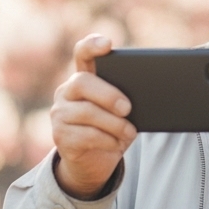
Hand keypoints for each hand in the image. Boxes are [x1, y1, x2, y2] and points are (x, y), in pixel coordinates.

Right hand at [50, 34, 136, 198]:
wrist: (93, 164)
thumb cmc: (112, 130)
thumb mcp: (121, 112)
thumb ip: (126, 98)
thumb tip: (149, 94)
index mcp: (84, 78)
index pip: (82, 53)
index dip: (92, 45)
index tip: (108, 44)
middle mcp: (66, 92)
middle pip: (83, 82)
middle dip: (108, 94)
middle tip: (128, 108)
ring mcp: (60, 114)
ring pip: (86, 112)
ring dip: (113, 123)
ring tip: (129, 131)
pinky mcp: (60, 136)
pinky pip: (85, 135)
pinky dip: (106, 140)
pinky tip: (117, 144)